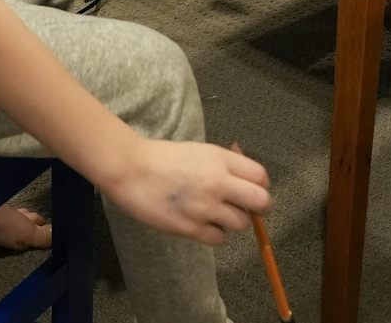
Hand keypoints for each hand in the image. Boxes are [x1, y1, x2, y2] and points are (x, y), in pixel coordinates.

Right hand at [99, 138, 270, 245]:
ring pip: (241, 224)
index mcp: (220, 159)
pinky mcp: (190, 228)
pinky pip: (219, 238)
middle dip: (259, 207)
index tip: (252, 190)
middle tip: (246, 208)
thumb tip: (248, 182)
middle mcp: (217, 183)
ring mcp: (204, 207)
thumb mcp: (200, 151)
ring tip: (214, 213)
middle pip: (261, 202)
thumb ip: (225, 165)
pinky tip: (200, 222)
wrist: (130, 169)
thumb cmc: (163, 158)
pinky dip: (214, 233)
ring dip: (232, 221)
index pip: (261, 177)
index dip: (260, 185)